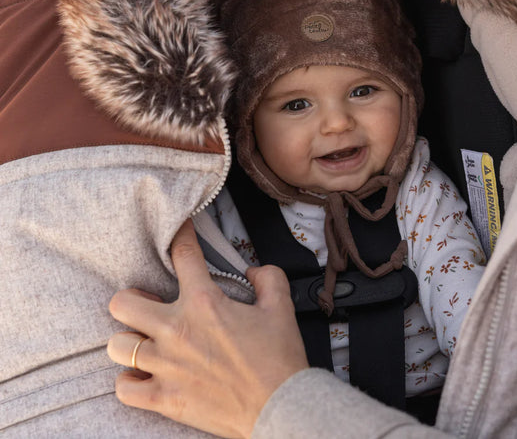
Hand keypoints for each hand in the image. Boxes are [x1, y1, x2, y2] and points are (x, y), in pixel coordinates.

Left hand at [107, 220, 308, 438]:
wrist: (281, 407)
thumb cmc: (280, 357)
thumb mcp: (281, 305)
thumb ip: (267, 278)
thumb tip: (252, 271)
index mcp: (204, 302)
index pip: (182, 254)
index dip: (179, 234)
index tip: (178, 227)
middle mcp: (177, 330)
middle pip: (122, 303)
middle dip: (131, 300)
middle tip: (147, 305)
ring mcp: (165, 366)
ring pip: (117, 346)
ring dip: (131, 342)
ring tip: (146, 343)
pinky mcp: (163, 399)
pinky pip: (124, 388)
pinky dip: (131, 381)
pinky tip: (146, 376)